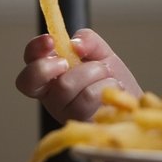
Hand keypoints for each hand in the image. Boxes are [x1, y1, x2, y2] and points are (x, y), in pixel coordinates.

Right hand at [15, 29, 141, 122]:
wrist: (132, 102)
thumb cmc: (111, 78)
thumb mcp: (100, 52)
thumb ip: (87, 40)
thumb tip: (75, 44)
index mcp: (51, 75)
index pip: (29, 62)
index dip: (34, 50)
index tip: (50, 41)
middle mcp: (51, 95)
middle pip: (37, 77)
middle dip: (60, 64)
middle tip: (76, 63)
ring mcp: (64, 111)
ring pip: (67, 84)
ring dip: (95, 72)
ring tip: (107, 76)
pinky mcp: (80, 121)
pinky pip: (88, 96)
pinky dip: (107, 84)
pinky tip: (113, 88)